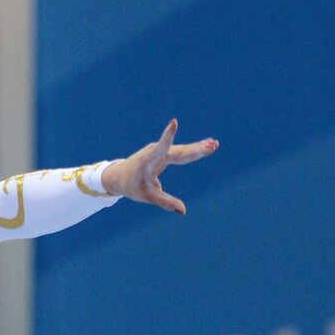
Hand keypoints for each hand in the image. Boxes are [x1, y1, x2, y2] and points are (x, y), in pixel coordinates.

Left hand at [101, 119, 217, 213]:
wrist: (120, 176)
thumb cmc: (132, 186)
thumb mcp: (147, 196)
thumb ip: (165, 202)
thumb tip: (183, 210)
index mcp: (148, 161)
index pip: (161, 147)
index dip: (168, 136)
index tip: (174, 123)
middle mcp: (155, 152)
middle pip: (179, 151)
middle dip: (196, 148)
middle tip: (213, 145)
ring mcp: (159, 150)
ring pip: (182, 149)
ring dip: (198, 147)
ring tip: (214, 144)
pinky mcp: (162, 152)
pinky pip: (180, 151)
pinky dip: (192, 149)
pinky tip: (205, 146)